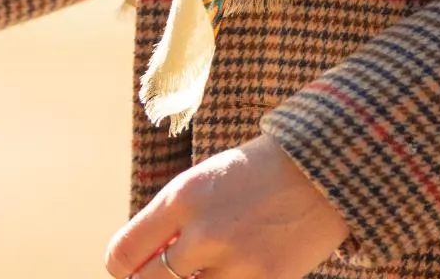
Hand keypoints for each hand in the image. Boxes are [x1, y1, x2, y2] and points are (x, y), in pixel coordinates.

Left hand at [103, 133, 351, 278]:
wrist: (318, 172)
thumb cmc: (251, 176)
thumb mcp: (201, 183)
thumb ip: (170, 222)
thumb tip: (137, 265)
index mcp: (182, 198)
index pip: (124, 253)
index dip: (121, 267)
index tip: (129, 268)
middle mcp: (205, 233)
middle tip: (159, 274)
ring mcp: (238, 262)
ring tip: (201, 267)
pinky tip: (231, 270)